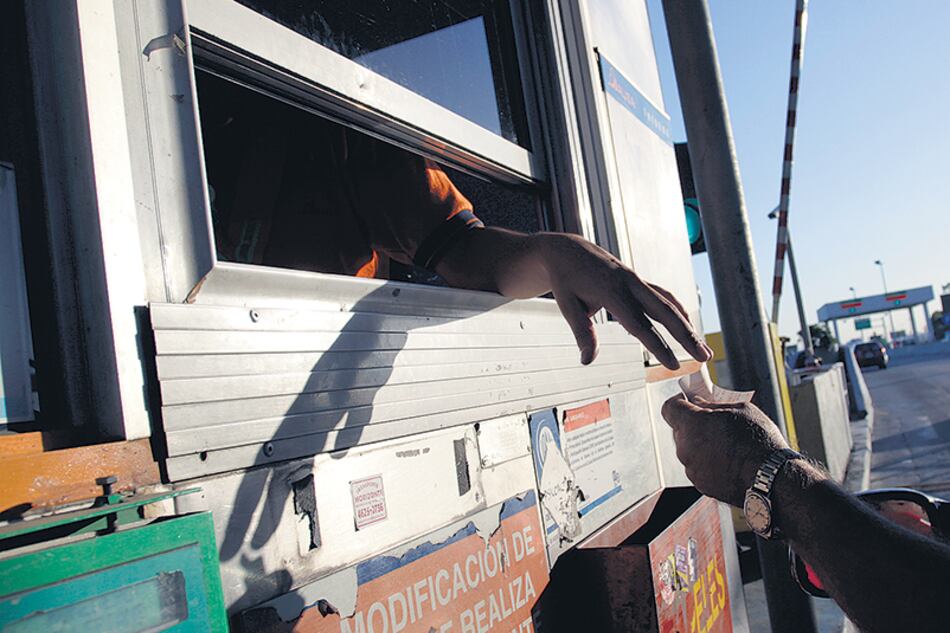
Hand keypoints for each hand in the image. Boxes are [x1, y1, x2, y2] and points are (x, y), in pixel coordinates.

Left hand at [538, 233, 712, 367]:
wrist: (566, 251)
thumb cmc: (566, 280)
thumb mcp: (567, 306)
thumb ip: (582, 333)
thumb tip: (587, 360)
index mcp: (611, 291)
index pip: (640, 325)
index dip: (658, 346)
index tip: (673, 365)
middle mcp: (629, 283)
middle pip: (665, 312)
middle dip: (687, 336)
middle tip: (704, 357)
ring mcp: (636, 279)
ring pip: (669, 302)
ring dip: (687, 324)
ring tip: (701, 347)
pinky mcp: (638, 279)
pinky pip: (663, 295)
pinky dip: (677, 310)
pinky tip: (686, 325)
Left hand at [661, 395, 788, 505]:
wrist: (772, 478)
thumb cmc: (759, 441)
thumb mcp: (739, 409)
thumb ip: (712, 404)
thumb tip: (699, 402)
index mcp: (692, 424)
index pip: (669, 408)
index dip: (679, 403)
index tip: (690, 401)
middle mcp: (686, 448)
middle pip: (679, 430)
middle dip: (693, 424)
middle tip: (713, 422)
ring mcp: (692, 469)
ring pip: (689, 451)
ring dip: (700, 445)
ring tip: (726, 445)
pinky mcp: (701, 485)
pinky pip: (698, 468)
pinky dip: (708, 463)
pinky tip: (728, 461)